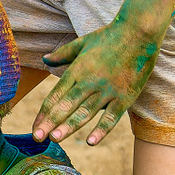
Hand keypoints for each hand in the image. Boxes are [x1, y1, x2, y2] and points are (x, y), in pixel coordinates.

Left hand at [32, 18, 160, 145]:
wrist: (139, 32)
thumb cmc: (110, 36)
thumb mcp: (83, 43)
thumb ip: (63, 53)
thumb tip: (44, 58)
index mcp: (77, 70)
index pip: (56, 95)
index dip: (44, 113)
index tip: (35, 128)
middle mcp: (89, 81)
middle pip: (66, 105)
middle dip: (50, 122)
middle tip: (38, 138)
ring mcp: (107, 90)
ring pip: (85, 112)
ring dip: (69, 126)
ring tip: (55, 138)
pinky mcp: (125, 97)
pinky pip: (111, 117)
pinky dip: (101, 130)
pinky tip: (90, 141)